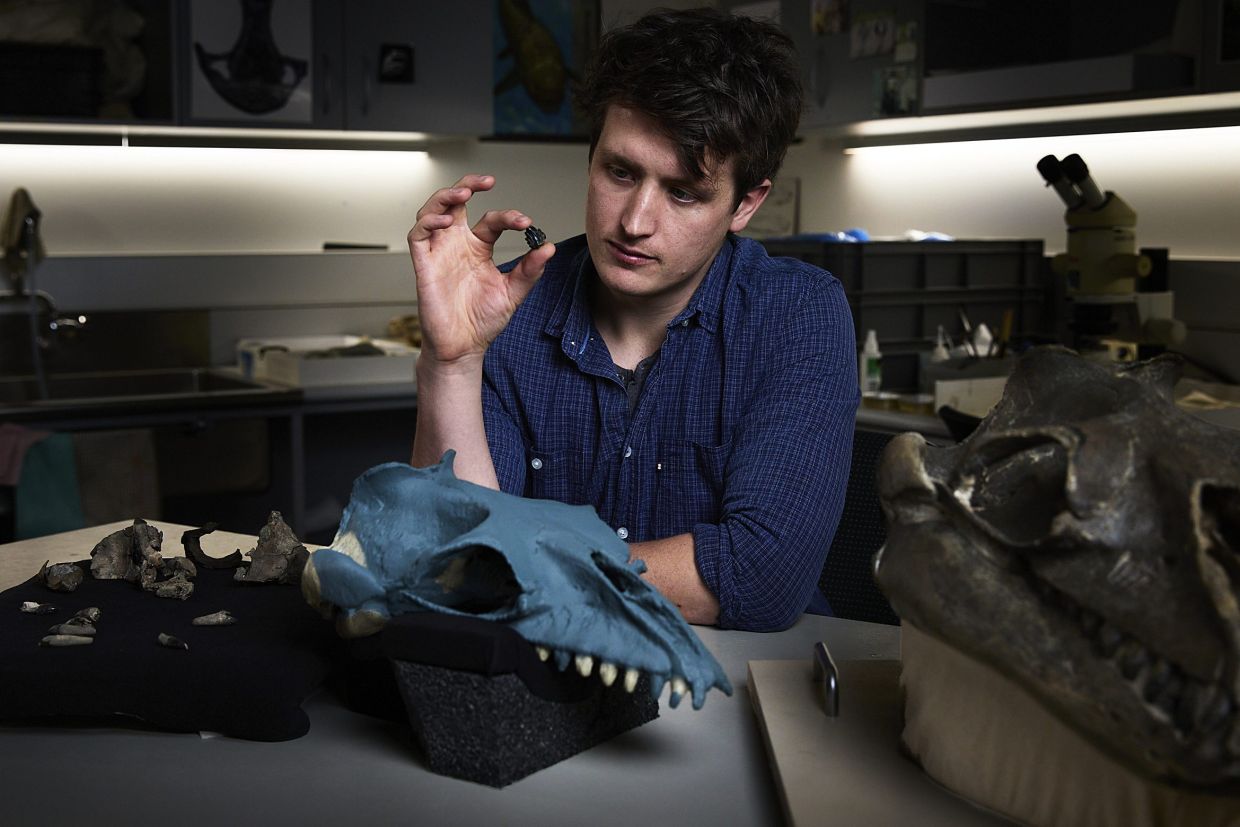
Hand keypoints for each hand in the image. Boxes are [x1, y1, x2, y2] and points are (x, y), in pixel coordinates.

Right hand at [407, 174, 554, 365]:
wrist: (463, 346)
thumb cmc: (483, 320)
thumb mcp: (513, 293)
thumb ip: (529, 270)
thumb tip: (548, 247)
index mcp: (478, 248)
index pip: (491, 220)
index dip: (508, 217)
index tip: (525, 223)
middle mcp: (456, 244)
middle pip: (456, 202)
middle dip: (468, 184)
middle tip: (487, 181)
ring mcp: (439, 252)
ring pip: (433, 211)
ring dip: (445, 197)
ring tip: (464, 192)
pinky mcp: (423, 264)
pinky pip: (418, 235)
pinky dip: (429, 221)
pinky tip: (446, 219)